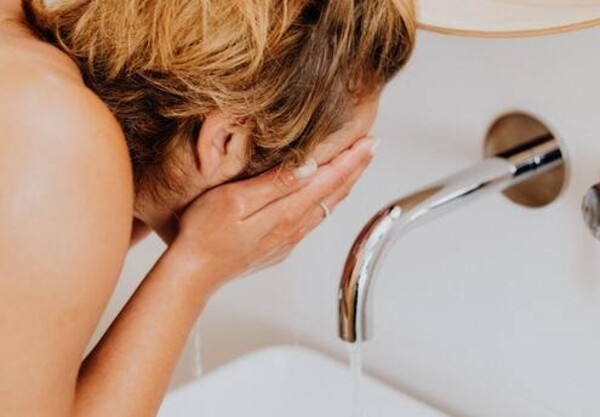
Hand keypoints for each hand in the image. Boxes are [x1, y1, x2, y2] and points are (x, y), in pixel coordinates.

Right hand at [166, 135, 377, 293]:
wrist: (193, 272)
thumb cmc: (205, 233)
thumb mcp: (235, 200)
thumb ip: (274, 185)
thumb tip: (310, 168)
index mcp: (286, 213)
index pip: (328, 180)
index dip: (350, 160)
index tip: (369, 142)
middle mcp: (293, 228)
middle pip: (334, 194)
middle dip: (355, 169)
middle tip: (371, 147)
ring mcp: (288, 239)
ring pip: (326, 208)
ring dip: (344, 185)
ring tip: (356, 167)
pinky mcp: (279, 246)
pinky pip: (313, 220)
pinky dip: (327, 202)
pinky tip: (326, 197)